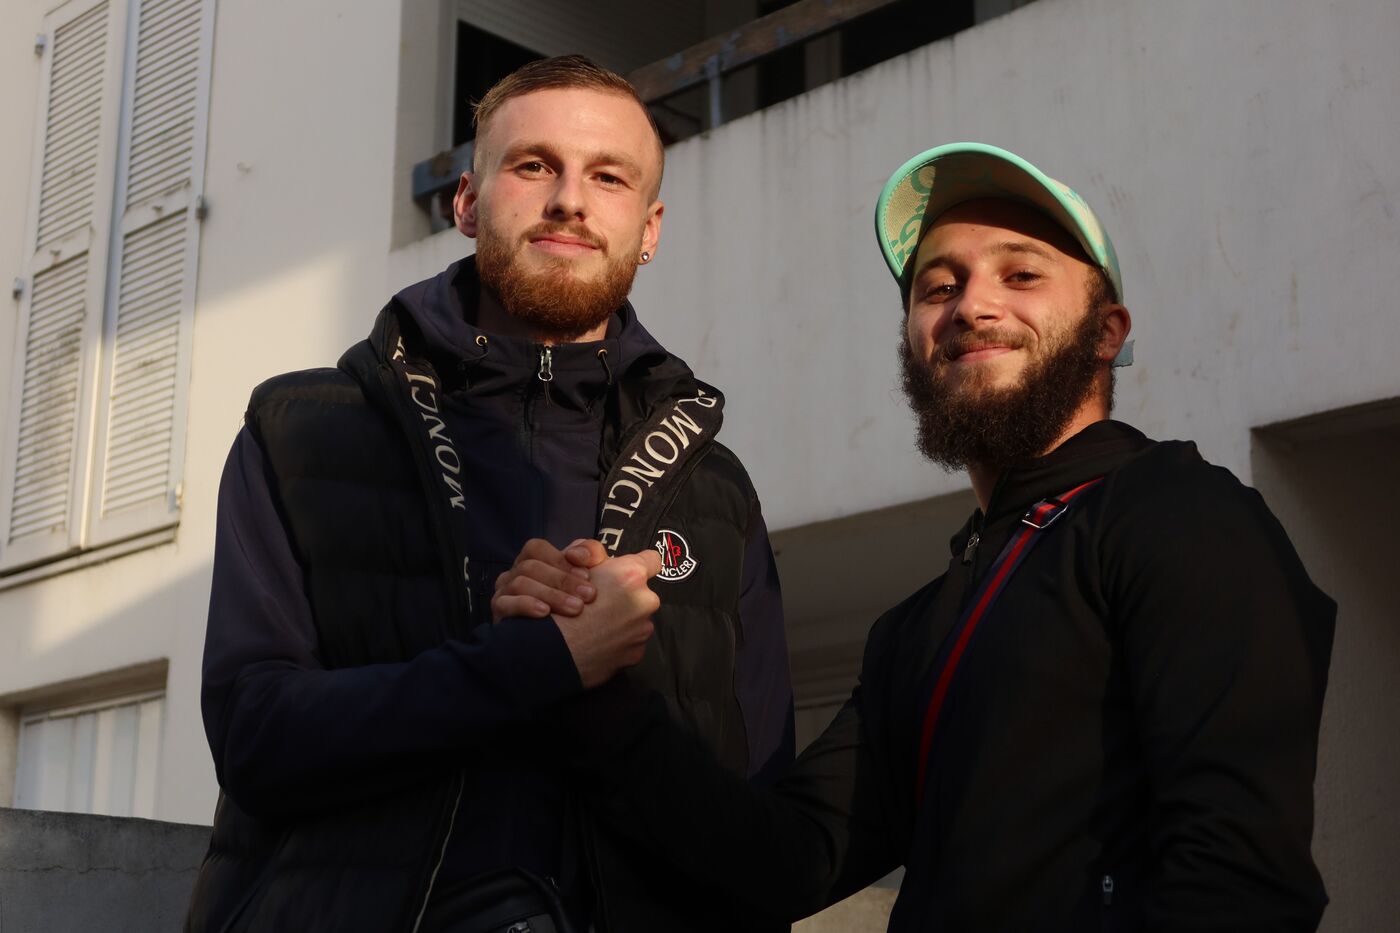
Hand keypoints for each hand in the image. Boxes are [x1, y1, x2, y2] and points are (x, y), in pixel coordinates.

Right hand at [492, 538, 607, 621]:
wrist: (569, 641)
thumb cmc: (578, 600)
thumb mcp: (590, 573)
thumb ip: (590, 553)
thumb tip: (575, 553)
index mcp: (531, 561)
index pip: (536, 548)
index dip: (560, 560)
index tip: (587, 576)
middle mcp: (514, 574)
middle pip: (530, 567)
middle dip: (563, 581)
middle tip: (588, 596)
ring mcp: (504, 593)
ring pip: (520, 584)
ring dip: (551, 595)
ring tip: (575, 608)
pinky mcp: (499, 613)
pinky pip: (505, 604)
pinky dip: (526, 605)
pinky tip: (545, 612)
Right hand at [554, 549, 662, 688]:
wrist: (553, 649)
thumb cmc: (559, 603)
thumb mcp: (572, 564)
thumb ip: (595, 556)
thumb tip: (606, 560)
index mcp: (632, 574)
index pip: (653, 560)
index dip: (642, 563)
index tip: (630, 571)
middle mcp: (645, 601)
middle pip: (642, 594)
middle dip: (626, 597)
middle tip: (601, 603)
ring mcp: (643, 630)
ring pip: (637, 619)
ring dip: (623, 620)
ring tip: (597, 626)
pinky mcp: (637, 654)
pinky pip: (631, 642)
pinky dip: (619, 642)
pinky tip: (599, 642)